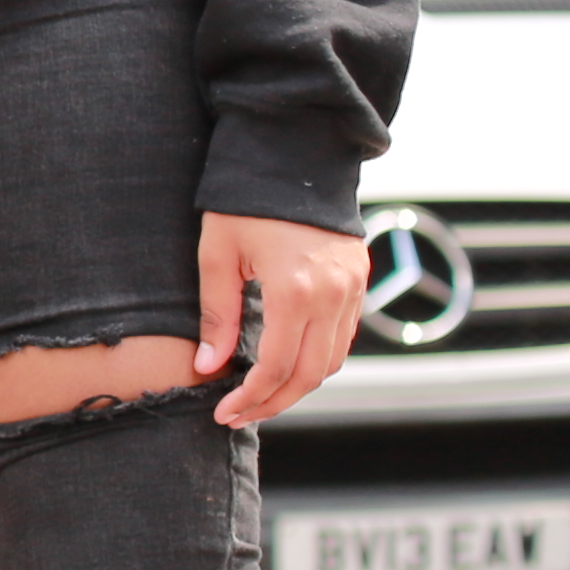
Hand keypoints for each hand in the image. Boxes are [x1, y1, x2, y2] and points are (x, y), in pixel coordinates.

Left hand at [201, 212, 364, 427]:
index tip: (224, 412)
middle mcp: (333, 295)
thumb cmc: (245, 202)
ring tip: (260, 395)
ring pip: (332, 360)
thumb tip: (209, 368)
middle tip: (239, 414)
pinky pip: (344, 337)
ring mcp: (353, 288)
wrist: (296, 155)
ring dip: (298, 385)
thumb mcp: (218, 254)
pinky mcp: (360, 280)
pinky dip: (318, 359)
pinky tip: (287, 364)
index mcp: (294, 291)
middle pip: (309, 374)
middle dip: (274, 402)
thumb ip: (217, 315)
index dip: (249, 397)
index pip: (275, 367)